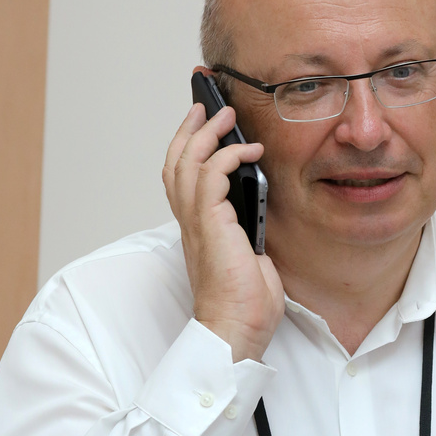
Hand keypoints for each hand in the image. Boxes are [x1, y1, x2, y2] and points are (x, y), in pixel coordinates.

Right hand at [162, 102, 284, 361]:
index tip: (202, 127)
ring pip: (188, 162)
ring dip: (208, 134)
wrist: (236, 329)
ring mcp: (197, 223)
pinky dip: (230, 156)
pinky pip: (212, 175)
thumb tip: (259, 214)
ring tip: (227, 116)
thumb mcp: (250, 258)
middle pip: (176, 162)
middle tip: (208, 107)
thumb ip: (248, 232)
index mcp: (197, 230)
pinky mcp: (211, 224)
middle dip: (191, 130)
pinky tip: (249, 151)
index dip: (187, 149)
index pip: (181, 179)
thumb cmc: (243, 304)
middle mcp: (190, 223)